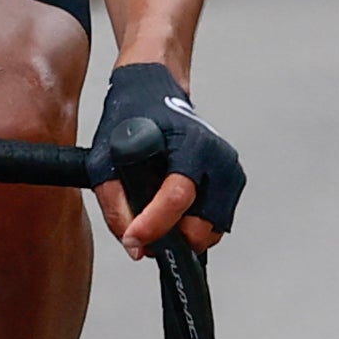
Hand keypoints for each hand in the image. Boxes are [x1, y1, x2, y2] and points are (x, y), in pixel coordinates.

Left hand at [92, 58, 241, 250]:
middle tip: (144, 237)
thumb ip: (115, 203)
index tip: (134, 241)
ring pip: (213, 229)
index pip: (178, 196)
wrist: (154, 95)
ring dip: (184, 236)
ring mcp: (229, 170)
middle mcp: (217, 157)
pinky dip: (196, 227)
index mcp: (191, 144)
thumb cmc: (132, 118)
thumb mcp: (106, 157)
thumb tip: (132, 243)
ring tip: (157, 223)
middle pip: (202, 222)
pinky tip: (175, 215)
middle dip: (171, 239)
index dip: (154, 225)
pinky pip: (218, 222)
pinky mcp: (233, 182)